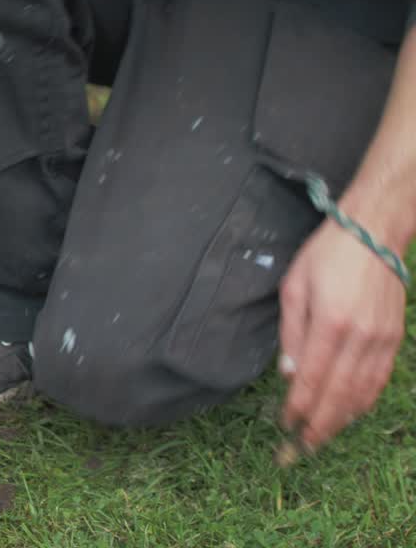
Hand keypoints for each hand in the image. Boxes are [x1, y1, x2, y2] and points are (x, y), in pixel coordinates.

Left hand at [279, 219, 406, 450]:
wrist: (374, 234)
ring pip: (362, 391)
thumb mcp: (294, 287)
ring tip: (322, 435)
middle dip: (319, 424)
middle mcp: (361, 336)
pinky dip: (364, 400)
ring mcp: (382, 339)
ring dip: (341, 418)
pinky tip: (350, 412)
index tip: (285, 424)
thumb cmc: (326, 255)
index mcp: (331, 323)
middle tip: (302, 446)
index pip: (311, 378)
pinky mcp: (395, 338)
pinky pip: (380, 379)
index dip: (298, 407)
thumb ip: (291, 333)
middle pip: (338, 393)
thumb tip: (288, 374)